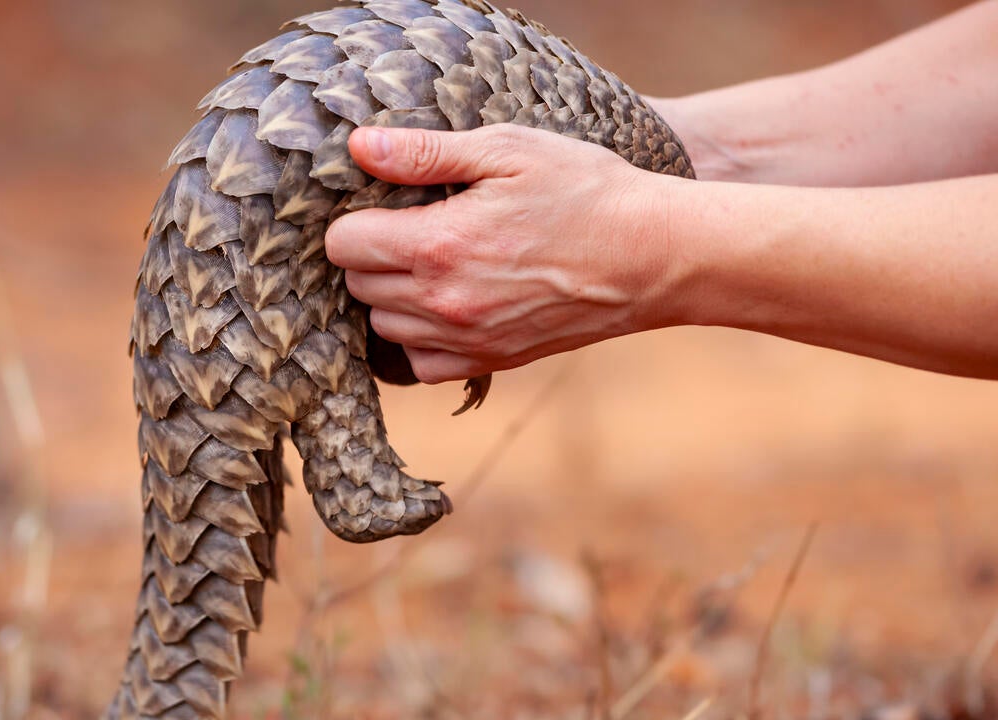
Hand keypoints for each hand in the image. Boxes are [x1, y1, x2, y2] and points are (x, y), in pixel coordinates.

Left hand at [325, 124, 674, 383]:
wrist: (653, 256)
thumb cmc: (587, 192)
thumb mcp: (509, 150)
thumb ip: (426, 153)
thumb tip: (360, 147)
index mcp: (439, 244)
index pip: (344, 245)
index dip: (356, 219)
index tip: (384, 204)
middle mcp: (444, 302)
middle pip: (358, 287)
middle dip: (372, 255)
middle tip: (409, 227)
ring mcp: (468, 339)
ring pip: (383, 328)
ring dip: (392, 297)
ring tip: (430, 263)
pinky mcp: (492, 361)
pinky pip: (421, 365)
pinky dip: (420, 339)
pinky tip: (446, 305)